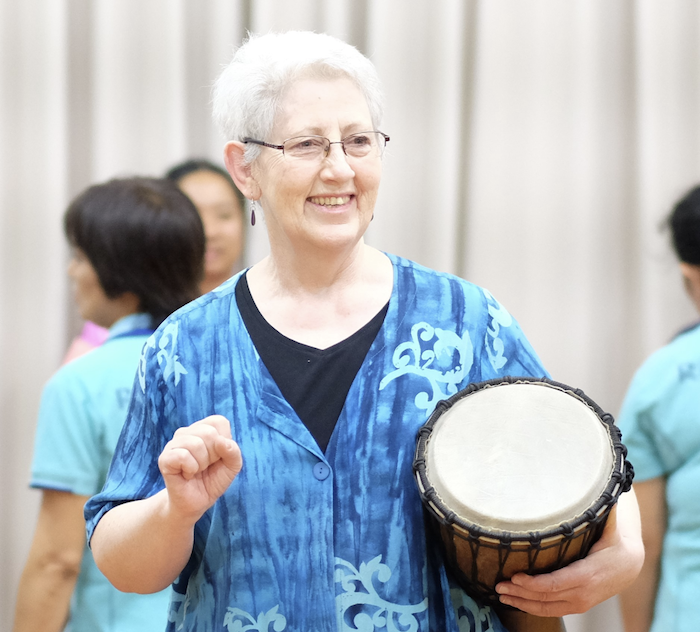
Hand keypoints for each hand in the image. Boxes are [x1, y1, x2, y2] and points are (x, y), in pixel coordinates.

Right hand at [158, 415, 242, 523]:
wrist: (196, 502)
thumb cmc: (213, 479)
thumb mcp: (232, 466)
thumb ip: (233, 451)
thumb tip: (222, 441)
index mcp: (204, 427)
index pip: (219, 422)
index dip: (224, 443)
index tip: (218, 456)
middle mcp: (187, 432)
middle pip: (209, 433)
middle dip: (213, 455)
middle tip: (206, 466)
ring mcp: (174, 443)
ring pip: (196, 444)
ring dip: (201, 464)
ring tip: (196, 470)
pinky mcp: (165, 458)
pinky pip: (182, 456)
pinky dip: (190, 469)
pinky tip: (187, 474)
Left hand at [495, 493, 643, 616]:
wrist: (629, 566)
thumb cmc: (614, 543)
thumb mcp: (611, 527)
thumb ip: (602, 511)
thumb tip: (598, 488)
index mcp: (587, 574)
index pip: (555, 583)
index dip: (533, 583)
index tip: (514, 575)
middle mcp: (583, 593)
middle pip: (546, 597)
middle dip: (520, 592)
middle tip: (497, 584)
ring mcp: (580, 603)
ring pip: (546, 608)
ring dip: (521, 602)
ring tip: (500, 593)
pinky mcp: (576, 606)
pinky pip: (551, 611)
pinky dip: (531, 608)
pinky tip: (515, 602)